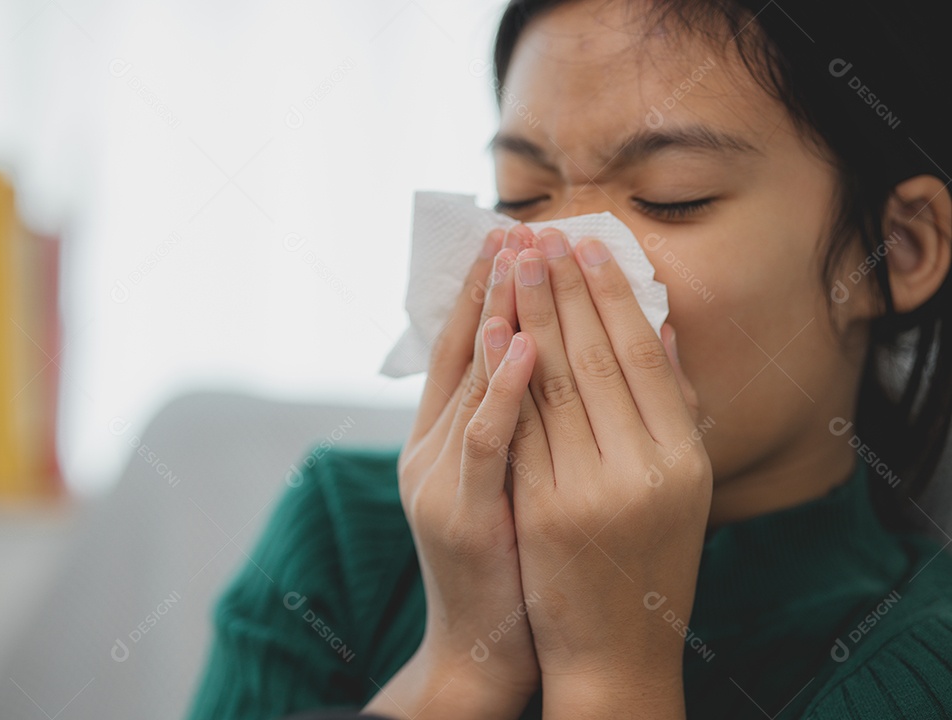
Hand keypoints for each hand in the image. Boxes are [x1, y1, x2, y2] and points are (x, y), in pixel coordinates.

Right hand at [365, 227, 540, 719]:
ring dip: (495, 315)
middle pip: (461, 351)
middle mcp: (431, 449)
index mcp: (445, 439)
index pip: (465, 349)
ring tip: (520, 258)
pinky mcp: (462, 514)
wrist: (488, 647)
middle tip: (516, 225)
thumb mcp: (519, 477)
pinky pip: (486, 442)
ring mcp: (440, 480)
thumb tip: (558, 355)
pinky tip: (528, 344)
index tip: (516, 237)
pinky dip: (504, 389)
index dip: (488, 291)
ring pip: (467, 383)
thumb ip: (530, 418)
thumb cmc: (517, 559)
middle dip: (492, 285)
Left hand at [499, 227, 710, 716]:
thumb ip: (671, 408)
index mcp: (686, 459)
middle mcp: (646, 470)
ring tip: (512, 259)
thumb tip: (664, 329)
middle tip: (539, 231)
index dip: (612, 294)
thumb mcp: (678, 489)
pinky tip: (492, 328)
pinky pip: (522, 427)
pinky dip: (506, 373)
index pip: (642, 355)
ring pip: (556, 383)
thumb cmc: (644, 564)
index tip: (587, 243)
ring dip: (530, 313)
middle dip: (562, 288)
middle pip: (596, 357)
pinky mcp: (545, 511)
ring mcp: (593, 491)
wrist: (613, 654)